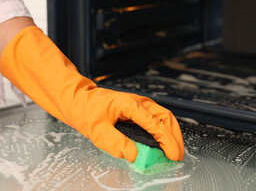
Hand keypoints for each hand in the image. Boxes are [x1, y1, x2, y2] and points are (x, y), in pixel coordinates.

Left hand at [0, 26, 183, 161]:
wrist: (78, 99)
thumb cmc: (86, 110)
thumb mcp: (97, 131)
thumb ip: (116, 143)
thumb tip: (133, 155)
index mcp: (131, 105)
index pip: (156, 125)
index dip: (167, 142)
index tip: (172, 156)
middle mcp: (139, 102)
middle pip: (166, 117)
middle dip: (175, 137)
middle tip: (177, 155)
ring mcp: (139, 104)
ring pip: (163, 116)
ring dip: (171, 132)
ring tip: (174, 149)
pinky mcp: (137, 108)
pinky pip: (156, 117)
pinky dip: (164, 129)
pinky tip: (163, 140)